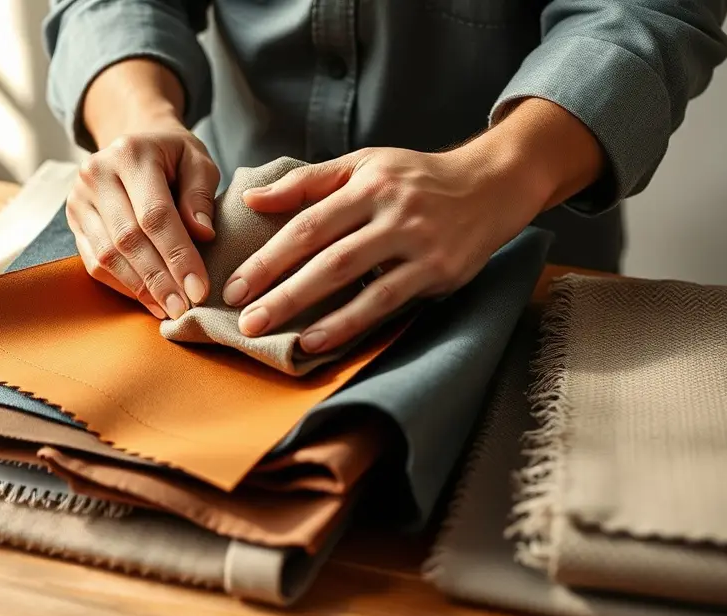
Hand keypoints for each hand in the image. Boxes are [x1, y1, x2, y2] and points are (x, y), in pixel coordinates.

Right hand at [67, 59, 219, 318]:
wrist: (134, 142)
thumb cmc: (173, 156)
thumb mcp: (197, 160)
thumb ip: (201, 194)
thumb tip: (203, 234)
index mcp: (129, 153)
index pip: (155, 214)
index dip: (178, 255)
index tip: (200, 288)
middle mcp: (95, 174)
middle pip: (128, 239)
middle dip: (159, 279)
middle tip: (185, 309)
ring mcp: (78, 199)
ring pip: (107, 255)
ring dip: (140, 288)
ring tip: (169, 310)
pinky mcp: (74, 220)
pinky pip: (94, 262)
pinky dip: (123, 286)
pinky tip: (149, 301)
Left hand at [222, 99, 602, 353]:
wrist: (491, 184)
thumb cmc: (416, 178)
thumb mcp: (364, 165)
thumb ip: (308, 183)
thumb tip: (253, 199)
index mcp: (367, 182)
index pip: (307, 223)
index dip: (268, 257)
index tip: (235, 286)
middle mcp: (392, 210)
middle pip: (325, 254)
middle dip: (279, 290)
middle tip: (244, 319)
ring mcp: (418, 242)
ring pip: (354, 279)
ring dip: (310, 312)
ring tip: (273, 335)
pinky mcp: (439, 270)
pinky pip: (387, 301)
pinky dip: (350, 322)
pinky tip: (319, 340)